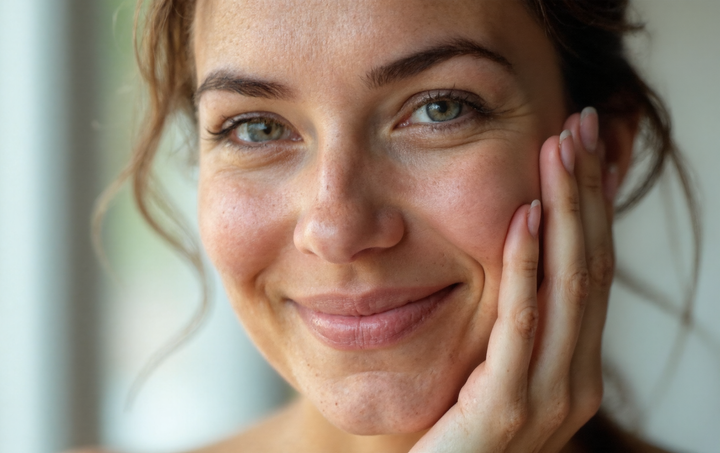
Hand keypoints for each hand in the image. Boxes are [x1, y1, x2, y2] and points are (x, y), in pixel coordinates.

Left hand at [410, 107, 613, 452]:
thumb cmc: (456, 429)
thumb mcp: (494, 368)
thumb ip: (514, 324)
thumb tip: (518, 253)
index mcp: (575, 366)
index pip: (594, 269)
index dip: (594, 204)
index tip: (585, 145)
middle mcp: (575, 379)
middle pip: (591, 265)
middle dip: (587, 190)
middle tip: (581, 124)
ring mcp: (547, 396)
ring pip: (568, 284)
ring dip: (565, 210)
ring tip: (559, 149)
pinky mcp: (505, 406)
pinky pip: (521, 322)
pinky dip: (525, 265)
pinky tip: (525, 216)